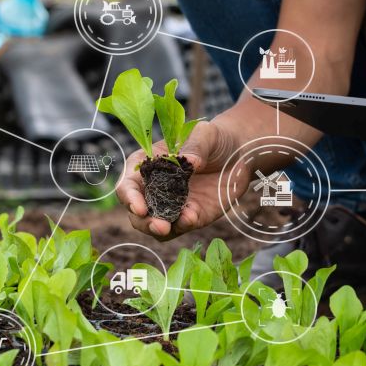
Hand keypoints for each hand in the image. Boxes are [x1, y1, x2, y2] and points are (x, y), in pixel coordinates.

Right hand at [116, 121, 246, 239]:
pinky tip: (192, 217)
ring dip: (159, 230)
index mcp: (147, 166)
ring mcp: (171, 205)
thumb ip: (196, 146)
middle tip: (159, 226)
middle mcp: (154, 188)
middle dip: (144, 221)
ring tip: (169, 227)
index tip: (139, 207)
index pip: (128, 185)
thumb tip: (190, 162)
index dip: (129, 198)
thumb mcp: (205, 135)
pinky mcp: (190, 216)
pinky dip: (182, 225)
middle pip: (136, 212)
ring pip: (153, 225)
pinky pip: (179, 226)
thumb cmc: (214, 139)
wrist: (238, 154)